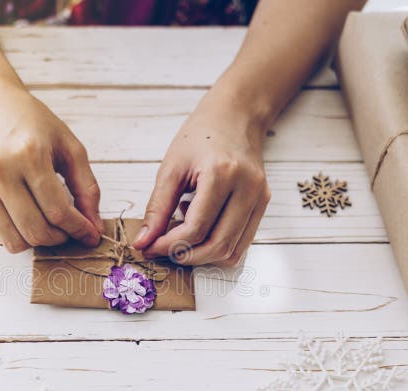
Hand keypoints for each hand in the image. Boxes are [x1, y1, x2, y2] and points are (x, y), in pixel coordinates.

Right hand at [0, 83, 101, 252]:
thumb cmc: (31, 121)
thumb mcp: (69, 145)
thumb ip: (87, 187)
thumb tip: (94, 227)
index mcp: (30, 155)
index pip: (58, 211)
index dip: (78, 229)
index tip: (89, 235)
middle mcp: (1, 171)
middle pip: (35, 230)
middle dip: (59, 238)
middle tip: (68, 230)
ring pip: (13, 239)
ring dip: (37, 241)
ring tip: (49, 226)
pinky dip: (17, 230)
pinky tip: (27, 212)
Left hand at [133, 83, 270, 266]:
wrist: (235, 117)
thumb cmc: (201, 136)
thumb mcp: (171, 168)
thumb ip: (157, 209)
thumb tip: (143, 243)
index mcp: (222, 174)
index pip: (195, 228)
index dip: (168, 245)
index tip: (149, 247)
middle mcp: (247, 188)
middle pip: (216, 245)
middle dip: (185, 256)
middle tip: (162, 250)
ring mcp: (260, 198)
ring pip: (231, 251)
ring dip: (202, 255)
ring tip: (182, 236)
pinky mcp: (263, 204)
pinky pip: (242, 243)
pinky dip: (218, 247)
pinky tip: (201, 229)